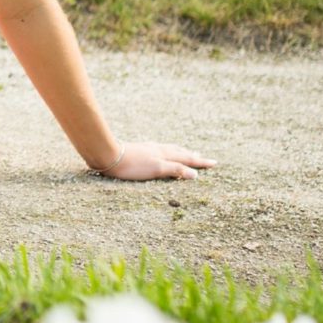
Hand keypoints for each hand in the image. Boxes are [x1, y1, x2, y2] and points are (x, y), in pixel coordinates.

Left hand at [90, 141, 216, 180]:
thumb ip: (175, 170)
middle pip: (179, 152)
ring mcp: (148, 149)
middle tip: (203, 157)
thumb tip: (195, 174)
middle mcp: (158, 150)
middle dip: (192, 156)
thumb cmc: (132, 165)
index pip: (187, 159)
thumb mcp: (157, 169)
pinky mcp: (139, 150)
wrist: (108, 155)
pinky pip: (159, 150)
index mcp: (165, 155)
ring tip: (186, 152)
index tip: (214, 163)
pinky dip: (167, 152)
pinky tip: (160, 152)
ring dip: (180, 152)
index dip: (201, 162)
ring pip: (169, 150)